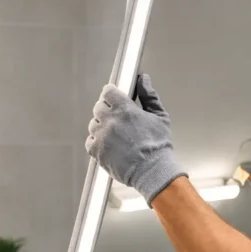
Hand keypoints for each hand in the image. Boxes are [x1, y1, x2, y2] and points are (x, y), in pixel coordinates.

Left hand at [86, 74, 186, 204]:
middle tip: (118, 119)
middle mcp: (109, 120)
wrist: (153, 171)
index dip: (111, 94)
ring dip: (102, 127)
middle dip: (107, 110)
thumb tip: (143, 80)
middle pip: (98, 107)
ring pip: (93, 124)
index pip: (108, 91)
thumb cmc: (158, 146)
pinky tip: (110, 145)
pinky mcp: (96, 151)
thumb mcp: (160, 116)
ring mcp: (101, 136)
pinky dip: (97, 142)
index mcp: (124, 109)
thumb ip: (149, 96)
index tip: (115, 98)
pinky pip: (90, 140)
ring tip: (116, 136)